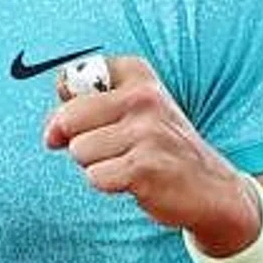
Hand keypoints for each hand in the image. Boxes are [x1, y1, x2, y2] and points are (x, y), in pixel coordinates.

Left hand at [42, 56, 258, 256]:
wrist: (212, 187)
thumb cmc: (161, 148)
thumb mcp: (133, 110)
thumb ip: (85, 105)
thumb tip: (50, 131)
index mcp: (137, 74)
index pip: (70, 78)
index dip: (70, 107)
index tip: (94, 120)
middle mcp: (143, 96)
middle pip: (67, 118)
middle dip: (80, 141)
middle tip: (113, 148)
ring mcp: (146, 131)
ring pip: (79, 151)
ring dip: (97, 165)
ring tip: (129, 163)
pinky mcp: (144, 166)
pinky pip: (95, 177)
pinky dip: (109, 184)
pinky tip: (136, 180)